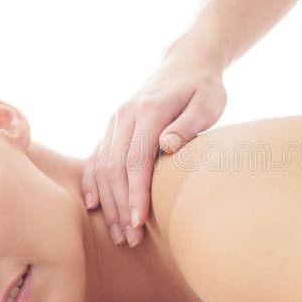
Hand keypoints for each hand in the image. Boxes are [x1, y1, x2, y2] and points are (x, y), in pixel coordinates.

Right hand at [81, 47, 226, 247]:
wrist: (185, 62)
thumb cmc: (203, 86)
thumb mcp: (207, 102)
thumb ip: (188, 124)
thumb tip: (167, 145)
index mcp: (148, 111)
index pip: (136, 160)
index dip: (136, 194)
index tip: (140, 222)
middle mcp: (125, 116)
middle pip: (114, 168)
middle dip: (121, 207)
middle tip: (131, 240)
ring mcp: (115, 122)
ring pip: (103, 167)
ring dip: (109, 202)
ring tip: (120, 234)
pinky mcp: (114, 127)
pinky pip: (96, 157)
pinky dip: (93, 182)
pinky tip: (94, 206)